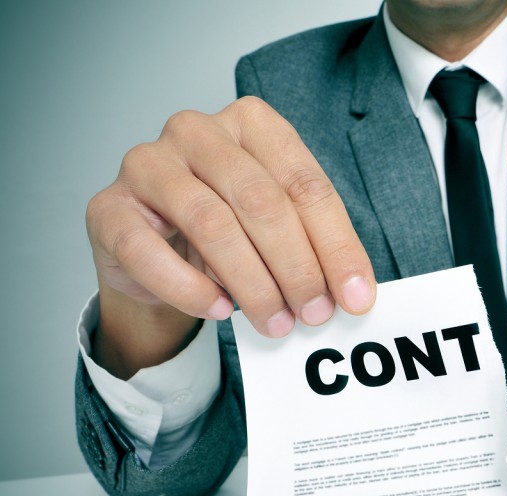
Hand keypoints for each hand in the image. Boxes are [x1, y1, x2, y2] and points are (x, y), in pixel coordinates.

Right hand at [87, 97, 375, 373]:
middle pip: (261, 201)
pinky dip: (191, 288)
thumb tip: (354, 293)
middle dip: (297, 267)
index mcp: (251, 123)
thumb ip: (315, 248)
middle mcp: (197, 131)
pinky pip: (150, 252)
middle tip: (316, 314)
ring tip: (276, 322)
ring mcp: (147, 165)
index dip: (336, 246)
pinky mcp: (109, 208)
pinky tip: (220, 310)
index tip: (357, 296)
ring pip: (212, 224)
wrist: (155, 254)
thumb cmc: (229, 229)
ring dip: (252, 283)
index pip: (305, 184)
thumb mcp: (281, 229)